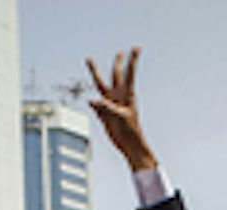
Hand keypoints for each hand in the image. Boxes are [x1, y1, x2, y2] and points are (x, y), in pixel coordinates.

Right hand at [86, 48, 156, 171]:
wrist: (128, 144)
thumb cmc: (130, 131)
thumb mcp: (119, 117)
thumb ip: (106, 108)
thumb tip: (92, 100)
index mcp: (127, 94)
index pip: (129, 73)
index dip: (132, 60)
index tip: (136, 47)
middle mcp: (118, 96)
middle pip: (115, 75)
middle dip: (117, 63)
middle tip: (120, 52)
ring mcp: (110, 103)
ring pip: (101, 86)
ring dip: (95, 74)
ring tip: (90, 62)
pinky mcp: (104, 113)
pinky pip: (96, 105)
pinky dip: (94, 104)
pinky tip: (93, 103)